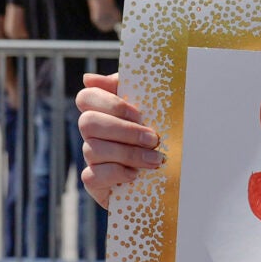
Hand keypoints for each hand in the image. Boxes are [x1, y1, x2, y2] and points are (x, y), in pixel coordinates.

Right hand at [77, 72, 162, 209]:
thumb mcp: (152, 110)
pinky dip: (116, 174)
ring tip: (155, 159)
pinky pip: (92, 176)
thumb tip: (88, 78)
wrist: (174, 177)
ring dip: (128, 154)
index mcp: (105, 112)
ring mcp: (92, 158)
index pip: (86, 97)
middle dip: (123, 130)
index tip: (138, 113)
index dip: (110, 104)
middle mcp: (93, 134)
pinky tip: (135, 175)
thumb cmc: (162, 138)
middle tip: (152, 138)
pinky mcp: (95, 183)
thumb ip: (129, 89)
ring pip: (93, 149)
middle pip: (88, 122)